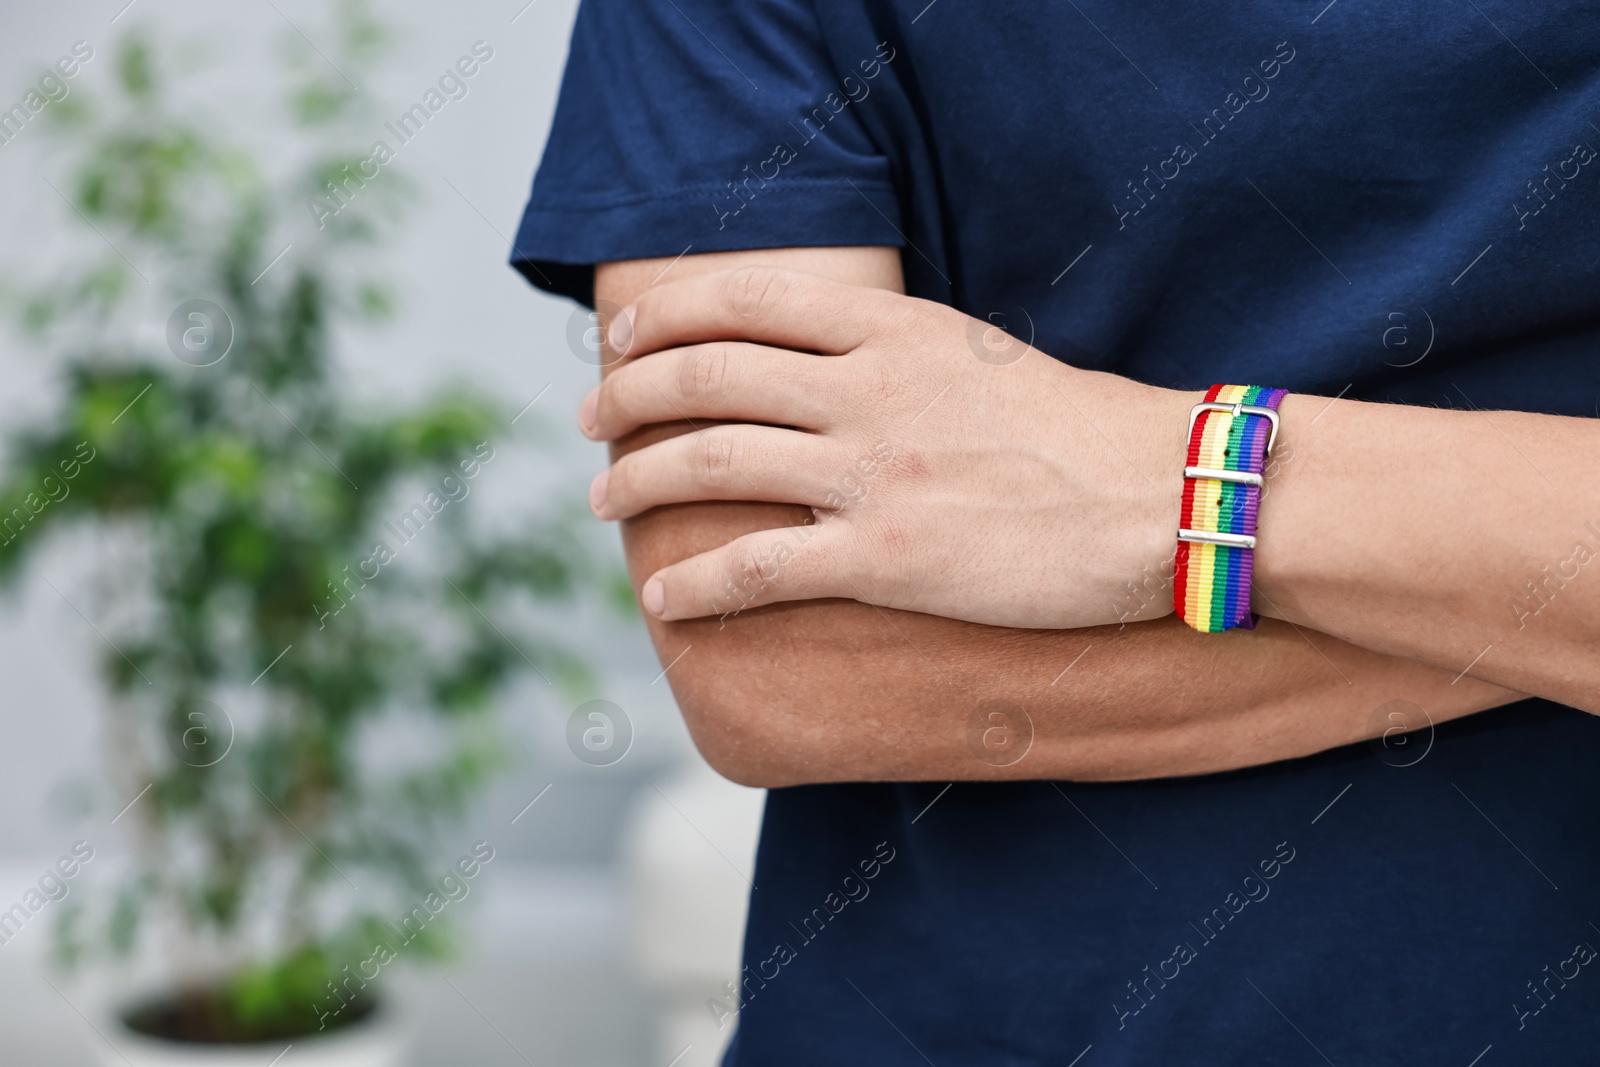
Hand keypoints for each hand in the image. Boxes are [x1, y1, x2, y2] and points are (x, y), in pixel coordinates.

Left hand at [581, 266, 1197, 628]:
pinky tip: (662, 600)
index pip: (745, 299)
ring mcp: (870, 472)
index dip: (665, 314)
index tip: (621, 336)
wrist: (1163, 496)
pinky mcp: (886, 557)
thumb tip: (830, 374)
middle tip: (592, 420)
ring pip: (709, 463)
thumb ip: (898, 355)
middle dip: (627, 396)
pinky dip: (694, 584)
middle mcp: (866, 389)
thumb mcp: (980, 358)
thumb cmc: (1083, 431)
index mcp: (892, 329)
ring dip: (635, 482)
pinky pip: (755, 567)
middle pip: (705, 375)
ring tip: (601, 502)